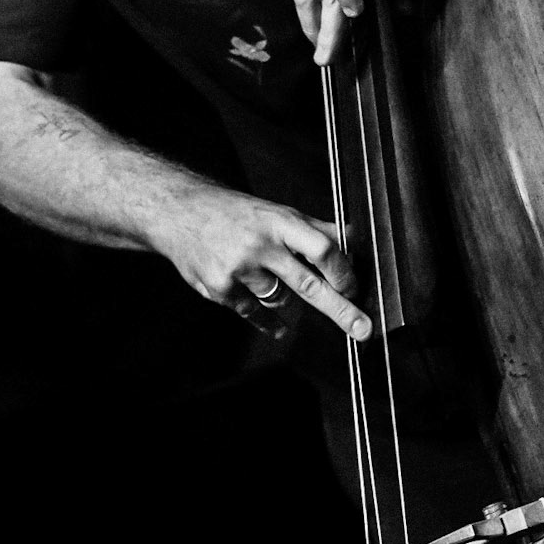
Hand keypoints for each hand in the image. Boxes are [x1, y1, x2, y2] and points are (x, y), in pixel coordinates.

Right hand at [158, 187, 371, 340]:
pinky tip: (278, 325)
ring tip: (269, 277)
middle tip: (363, 329)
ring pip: (282, 301)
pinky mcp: (220, 289)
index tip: (354, 288)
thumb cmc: (238, 213)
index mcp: (279, 221)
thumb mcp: (278, 213)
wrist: (180, 213)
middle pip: (309, 284)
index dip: (343, 271)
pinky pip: (257, 315)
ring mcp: (239, 269)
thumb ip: (316, 229)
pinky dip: (271, 321)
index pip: (322, 248)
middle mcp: (260, 244)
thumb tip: (355, 239)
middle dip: (340, 309)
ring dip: (287, 299)